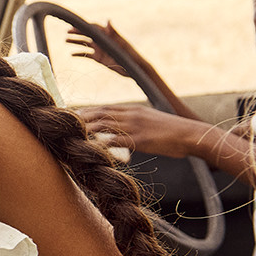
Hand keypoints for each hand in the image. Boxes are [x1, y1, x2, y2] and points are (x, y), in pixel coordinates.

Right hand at [66, 21, 140, 75]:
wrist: (133, 68)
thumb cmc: (129, 54)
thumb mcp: (120, 44)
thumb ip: (113, 32)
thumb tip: (108, 20)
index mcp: (107, 36)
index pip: (93, 28)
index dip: (84, 26)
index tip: (74, 25)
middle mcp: (102, 41)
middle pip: (87, 34)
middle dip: (77, 33)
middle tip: (66, 32)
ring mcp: (100, 50)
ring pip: (85, 43)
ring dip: (76, 41)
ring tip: (66, 40)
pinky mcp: (99, 58)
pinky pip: (87, 54)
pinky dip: (79, 53)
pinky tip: (71, 54)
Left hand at [77, 104, 197, 156]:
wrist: (191, 134)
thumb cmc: (171, 132)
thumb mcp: (150, 122)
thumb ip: (134, 124)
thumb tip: (121, 131)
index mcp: (133, 110)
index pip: (105, 108)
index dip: (87, 111)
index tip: (73, 114)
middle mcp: (131, 114)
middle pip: (100, 113)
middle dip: (81, 117)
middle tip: (65, 121)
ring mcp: (135, 126)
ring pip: (104, 124)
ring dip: (86, 128)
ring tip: (71, 133)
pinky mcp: (140, 139)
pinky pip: (116, 141)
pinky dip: (102, 144)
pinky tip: (91, 148)